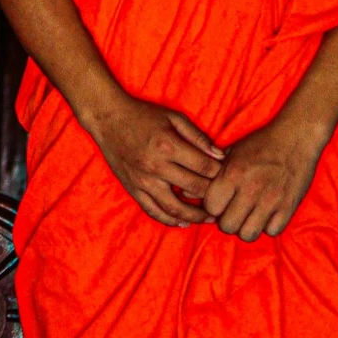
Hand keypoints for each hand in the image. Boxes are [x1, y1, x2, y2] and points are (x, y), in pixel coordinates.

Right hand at [79, 93, 225, 226]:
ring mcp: (143, 180)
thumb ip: (198, 137)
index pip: (205, 168)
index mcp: (168, 146)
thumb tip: (220, 157)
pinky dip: (170, 220)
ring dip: (196, 216)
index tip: (230, 177)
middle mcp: (156, 166)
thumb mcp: (174, 117)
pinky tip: (184, 223)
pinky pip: (153, 211)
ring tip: (210, 218)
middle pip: (195, 189)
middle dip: (214, 196)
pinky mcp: (133, 188)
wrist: (107, 118)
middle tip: (226, 200)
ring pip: (175, 208)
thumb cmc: (143, 115)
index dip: (222, 174)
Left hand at [203, 112, 328, 240]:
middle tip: (234, 212)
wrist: (296, 137)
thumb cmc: (259, 145)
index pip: (210, 208)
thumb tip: (185, 193)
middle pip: (228, 226)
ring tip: (249, 216)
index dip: (212, 208)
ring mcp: (271, 200)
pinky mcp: (289, 206)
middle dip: (228, 221)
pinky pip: (272, 231)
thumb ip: (208, 174)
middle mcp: (250, 189)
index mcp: (232, 174)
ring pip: (249, 234)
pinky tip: (266, 214)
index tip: (219, 202)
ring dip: (246, 227)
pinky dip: (268, 226)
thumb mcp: (230, 154)